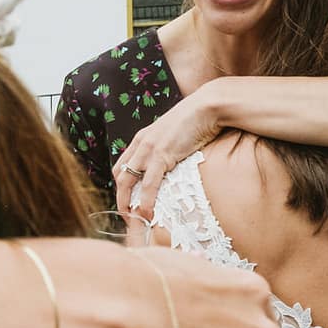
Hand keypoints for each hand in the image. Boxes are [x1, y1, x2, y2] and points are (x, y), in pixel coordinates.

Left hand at [114, 89, 224, 220]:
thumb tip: (173, 165)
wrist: (207, 107)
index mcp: (141, 139)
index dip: (122, 187)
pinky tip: (148, 213)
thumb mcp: (174, 136)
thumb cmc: (196, 120)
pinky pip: (149, 183)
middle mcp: (140, 144)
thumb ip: (168, 149)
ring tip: (134, 221)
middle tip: (128, 218)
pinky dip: (145, 201)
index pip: (122, 166)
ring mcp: (149, 149)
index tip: (128, 202)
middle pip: (120, 176)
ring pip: (128, 181)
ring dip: (128, 204)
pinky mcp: (162, 155)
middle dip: (120, 199)